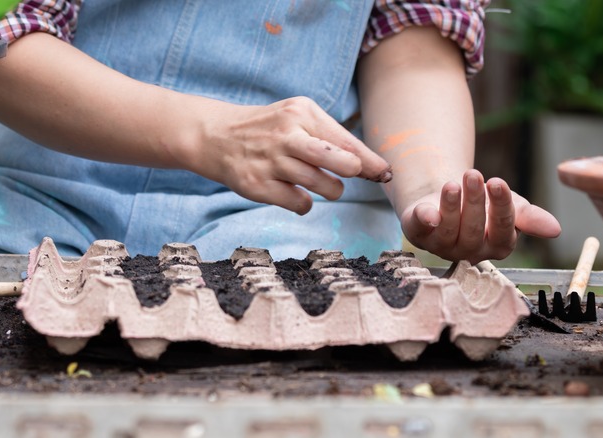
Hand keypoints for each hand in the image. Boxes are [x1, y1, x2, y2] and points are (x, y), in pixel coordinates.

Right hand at [199, 96, 391, 214]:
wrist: (216, 136)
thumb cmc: (271, 129)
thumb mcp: (298, 118)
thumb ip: (333, 139)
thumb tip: (374, 168)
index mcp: (302, 112)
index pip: (347, 141)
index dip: (371, 163)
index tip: (386, 175)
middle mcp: (287, 135)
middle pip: (341, 162)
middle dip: (353, 172)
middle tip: (348, 175)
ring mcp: (271, 161)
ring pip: (323, 187)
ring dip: (329, 190)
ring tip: (318, 182)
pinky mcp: (257, 185)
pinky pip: (300, 204)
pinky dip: (304, 204)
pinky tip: (292, 191)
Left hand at [400, 169, 560, 262]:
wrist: (450, 193)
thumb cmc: (485, 204)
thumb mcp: (510, 205)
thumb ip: (530, 217)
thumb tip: (556, 229)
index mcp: (497, 246)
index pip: (503, 230)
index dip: (500, 207)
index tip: (497, 182)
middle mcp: (470, 251)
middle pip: (473, 229)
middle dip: (474, 201)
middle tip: (473, 174)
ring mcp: (442, 245)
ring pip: (448, 229)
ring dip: (451, 205)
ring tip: (454, 183)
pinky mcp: (419, 234)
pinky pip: (420, 229)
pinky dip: (424, 219)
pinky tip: (427, 211)